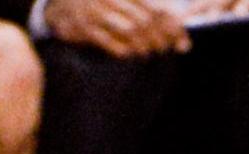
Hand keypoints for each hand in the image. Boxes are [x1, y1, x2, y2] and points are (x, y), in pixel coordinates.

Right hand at [45, 0, 186, 59]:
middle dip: (159, 40)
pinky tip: (129, 54)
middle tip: (163, 50)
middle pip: (146, 21)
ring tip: (147, 52)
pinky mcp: (83, 27)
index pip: (157, 8)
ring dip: (144, 47)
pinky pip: (110, 43)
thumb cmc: (103, 6)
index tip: (183, 43)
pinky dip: (124, 52)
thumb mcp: (128, 4)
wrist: (63, 7)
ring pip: (130, 31)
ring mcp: (96, 10)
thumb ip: (156, 17)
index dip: (173, 27)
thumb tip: (184, 44)